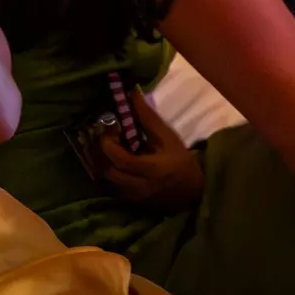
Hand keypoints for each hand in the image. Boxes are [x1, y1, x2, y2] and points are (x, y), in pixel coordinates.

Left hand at [98, 87, 205, 212]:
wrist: (194, 190)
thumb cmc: (181, 160)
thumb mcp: (168, 137)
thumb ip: (148, 117)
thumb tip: (132, 93)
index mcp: (151, 170)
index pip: (120, 159)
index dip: (108, 143)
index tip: (110, 128)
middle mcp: (139, 187)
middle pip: (108, 171)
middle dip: (100, 152)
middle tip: (102, 135)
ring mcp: (134, 197)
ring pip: (106, 180)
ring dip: (101, 162)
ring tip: (104, 146)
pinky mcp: (131, 201)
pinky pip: (111, 186)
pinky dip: (107, 172)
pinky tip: (110, 159)